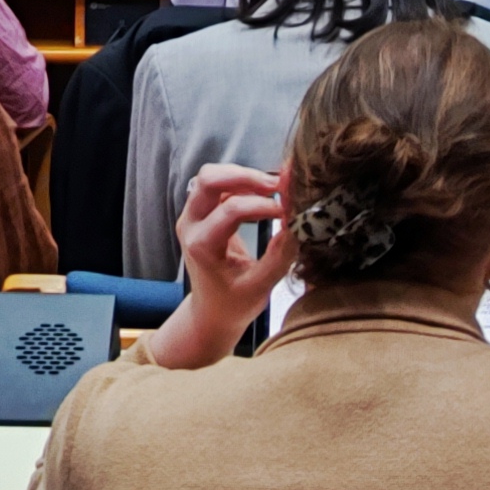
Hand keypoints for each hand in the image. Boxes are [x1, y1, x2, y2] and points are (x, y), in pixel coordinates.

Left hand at [142, 164, 293, 370]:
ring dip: (244, 176)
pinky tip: (265, 194)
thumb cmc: (234, 305)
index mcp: (202, 245)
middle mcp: (190, 225)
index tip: (288, 212)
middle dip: (246, 176)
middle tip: (278, 185)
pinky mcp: (200, 213)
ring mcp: (192, 217)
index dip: (263, 204)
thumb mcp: (261, 287)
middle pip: (209, 179)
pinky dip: (242, 183)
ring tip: (274, 189)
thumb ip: (279, 256)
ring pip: (212, 177)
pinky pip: (218, 186)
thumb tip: (299, 225)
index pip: (231, 209)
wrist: (211, 313)